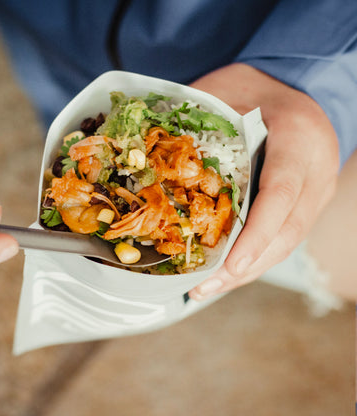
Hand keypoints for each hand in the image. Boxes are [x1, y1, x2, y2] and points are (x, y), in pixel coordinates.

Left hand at [188, 63, 338, 299]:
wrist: (290, 85)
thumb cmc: (254, 87)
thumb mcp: (226, 91)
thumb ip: (195, 126)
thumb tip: (146, 155)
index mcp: (299, 138)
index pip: (281, 192)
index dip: (257, 233)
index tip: (230, 265)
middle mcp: (315, 170)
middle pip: (287, 230)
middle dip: (247, 265)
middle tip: (206, 287)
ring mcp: (314, 190)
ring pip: (287, 240)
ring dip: (248, 269)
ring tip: (209, 288)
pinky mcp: (305, 201)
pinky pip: (283, 235)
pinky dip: (254, 255)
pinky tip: (228, 271)